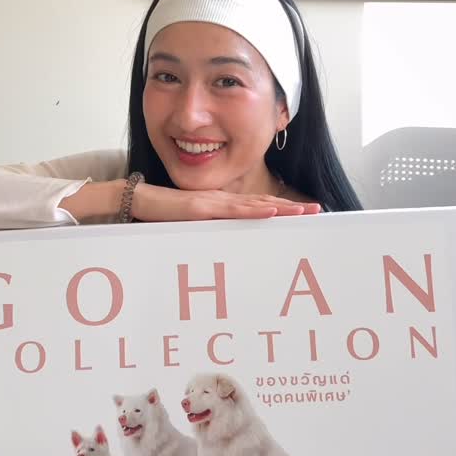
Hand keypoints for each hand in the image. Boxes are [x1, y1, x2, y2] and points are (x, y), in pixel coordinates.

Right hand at [132, 183, 320, 222]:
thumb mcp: (192, 230)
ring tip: (305, 212)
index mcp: (223, 207)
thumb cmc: (161, 218)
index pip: (259, 208)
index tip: (305, 215)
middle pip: (265, 205)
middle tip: (319, 211)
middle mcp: (223, 202)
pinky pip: (232, 211)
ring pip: (255, 206)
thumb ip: (208, 237)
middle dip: (292, 208)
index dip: (283, 210)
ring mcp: (214, 203)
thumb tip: (223, 254)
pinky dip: (254, 211)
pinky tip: (272, 212)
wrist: (137, 201)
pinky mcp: (202, 208)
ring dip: (283, 209)